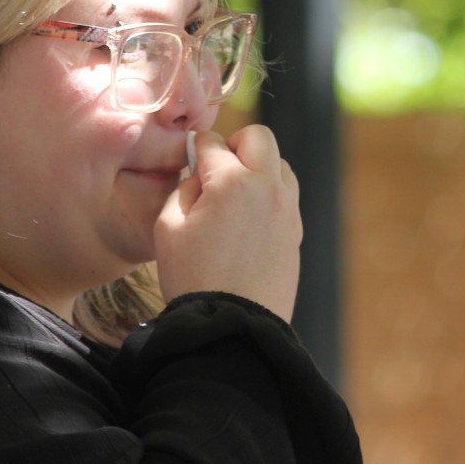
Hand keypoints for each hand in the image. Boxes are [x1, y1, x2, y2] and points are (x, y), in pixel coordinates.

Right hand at [154, 125, 301, 321]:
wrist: (232, 326)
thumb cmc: (193, 278)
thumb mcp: (168, 227)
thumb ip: (184, 188)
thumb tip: (201, 174)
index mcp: (234, 182)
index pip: (213, 142)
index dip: (197, 147)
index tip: (191, 157)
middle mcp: (269, 189)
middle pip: (259, 137)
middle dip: (235, 145)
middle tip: (216, 169)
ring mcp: (288, 210)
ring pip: (280, 164)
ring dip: (258, 168)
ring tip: (234, 196)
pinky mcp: (296, 232)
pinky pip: (287, 196)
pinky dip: (269, 195)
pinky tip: (248, 219)